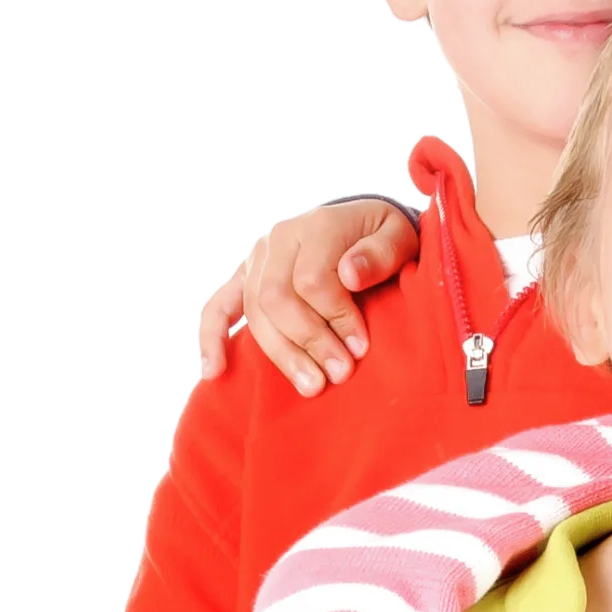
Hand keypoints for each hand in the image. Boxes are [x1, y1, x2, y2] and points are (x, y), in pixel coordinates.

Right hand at [194, 198, 419, 392]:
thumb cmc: (386, 238)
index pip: (313, 281)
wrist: (369, 228)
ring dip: (282, 353)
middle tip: (340, 374)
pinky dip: (213, 338)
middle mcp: (281, 239)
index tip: (360, 348)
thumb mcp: (399, 236)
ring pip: (255, 312)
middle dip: (309, 342)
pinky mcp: (247, 278)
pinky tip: (215, 371)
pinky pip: (219, 307)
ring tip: (312, 386)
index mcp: (318, 226)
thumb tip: (349, 275)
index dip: (336, 319)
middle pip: (278, 299)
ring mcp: (259, 259)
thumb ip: (380, 254)